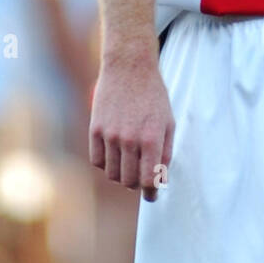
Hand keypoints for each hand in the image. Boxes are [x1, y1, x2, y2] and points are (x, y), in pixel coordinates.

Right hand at [89, 45, 174, 200]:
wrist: (129, 67)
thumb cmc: (153, 96)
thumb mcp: (168, 122)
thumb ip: (165, 153)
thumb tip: (159, 180)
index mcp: (151, 139)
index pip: (149, 180)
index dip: (151, 192)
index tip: (152, 195)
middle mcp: (129, 139)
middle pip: (129, 181)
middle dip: (138, 184)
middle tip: (142, 177)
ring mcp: (110, 135)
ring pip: (112, 174)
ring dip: (121, 176)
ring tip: (129, 166)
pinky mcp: (95, 129)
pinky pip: (97, 161)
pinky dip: (106, 164)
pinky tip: (115, 155)